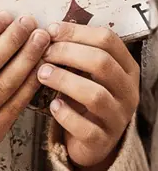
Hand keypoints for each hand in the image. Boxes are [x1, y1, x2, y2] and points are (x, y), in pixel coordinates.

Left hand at [38, 24, 139, 170]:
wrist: (91, 140)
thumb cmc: (84, 95)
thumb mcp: (87, 71)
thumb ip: (75, 51)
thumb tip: (48, 29)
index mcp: (127, 68)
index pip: (108, 39)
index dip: (76, 31)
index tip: (50, 30)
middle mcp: (128, 92)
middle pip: (102, 62)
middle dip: (67, 52)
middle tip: (43, 53)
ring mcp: (118, 118)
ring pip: (95, 95)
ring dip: (63, 80)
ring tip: (42, 74)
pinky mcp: (103, 141)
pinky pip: (85, 128)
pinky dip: (65, 114)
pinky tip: (53, 105)